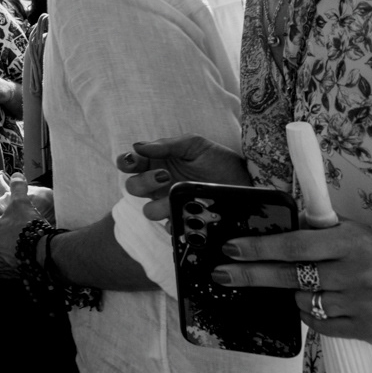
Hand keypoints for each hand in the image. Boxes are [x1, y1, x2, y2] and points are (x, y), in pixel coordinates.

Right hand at [116, 135, 250, 219]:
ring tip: (177, 196)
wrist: (247, 182)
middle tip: (165, 176)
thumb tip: (138, 146)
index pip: (129, 163)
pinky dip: (174, 222)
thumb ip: (166, 144)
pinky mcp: (181, 220)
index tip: (133, 161)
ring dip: (158, 204)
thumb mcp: (194, 145)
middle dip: (144, 182)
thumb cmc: (219, 160)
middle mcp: (158, 184)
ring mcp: (169, 204)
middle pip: (132, 187)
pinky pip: (168, 228)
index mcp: (156, 162)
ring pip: (148, 210)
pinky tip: (186, 212)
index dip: (124, 162)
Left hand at [211, 221, 371, 343]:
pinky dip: (310, 313)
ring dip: (294, 294)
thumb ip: (310, 228)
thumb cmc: (369, 251)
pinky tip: (320, 302)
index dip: (259, 249)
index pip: (294, 246)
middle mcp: (359, 273)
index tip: (230, 249)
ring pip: (303, 302)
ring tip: (309, 284)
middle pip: (291, 277)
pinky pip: (319, 325)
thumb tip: (264, 230)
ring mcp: (365, 304)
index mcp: (350, 242)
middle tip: (221, 273)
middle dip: (252, 275)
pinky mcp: (369, 330)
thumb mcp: (345, 229)